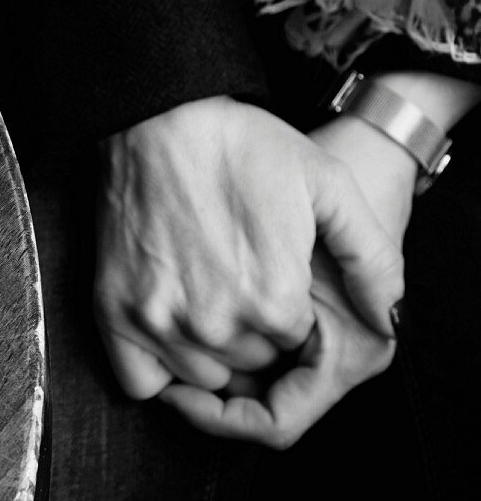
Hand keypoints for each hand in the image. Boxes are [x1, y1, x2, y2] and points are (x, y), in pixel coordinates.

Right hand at [94, 97, 402, 399]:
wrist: (157, 119)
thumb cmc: (240, 145)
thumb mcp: (328, 184)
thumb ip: (372, 258)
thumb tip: (387, 319)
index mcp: (273, 301)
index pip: (294, 341)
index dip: (285, 304)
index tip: (268, 269)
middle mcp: (216, 325)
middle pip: (249, 361)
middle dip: (249, 327)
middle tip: (234, 273)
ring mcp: (159, 322)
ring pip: (201, 374)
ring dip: (206, 345)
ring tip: (201, 289)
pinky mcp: (114, 313)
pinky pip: (142, 381)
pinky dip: (156, 366)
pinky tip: (167, 322)